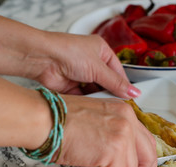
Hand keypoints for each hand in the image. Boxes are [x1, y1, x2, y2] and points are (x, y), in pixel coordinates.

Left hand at [0, 15, 138, 97]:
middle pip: (107, 82)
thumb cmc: (68, 52)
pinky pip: (85, 97)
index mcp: (101, 51)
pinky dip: (89, 102)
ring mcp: (81, 74)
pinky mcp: (71, 86)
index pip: (118, 71)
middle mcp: (91, 62)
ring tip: (107, 106)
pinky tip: (94, 107)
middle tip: (120, 104)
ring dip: (100, 97)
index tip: (130, 97)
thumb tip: (133, 92)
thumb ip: (116, 83)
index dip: (124, 84)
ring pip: (96, 90)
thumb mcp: (98, 68)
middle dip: (111, 92)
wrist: (42, 59)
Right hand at [57, 95, 156, 166]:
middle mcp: (128, 121)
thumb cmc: (58, 120)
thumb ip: (110, 139)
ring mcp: (124, 135)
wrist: (43, 118)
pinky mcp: (114, 151)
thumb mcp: (95, 124)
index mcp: (124, 113)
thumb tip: (114, 164)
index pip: (146, 142)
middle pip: (148, 157)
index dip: (143, 163)